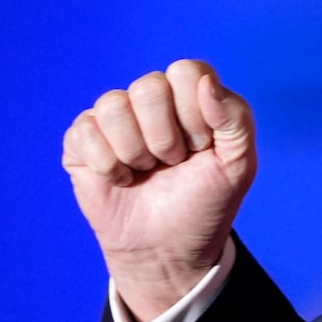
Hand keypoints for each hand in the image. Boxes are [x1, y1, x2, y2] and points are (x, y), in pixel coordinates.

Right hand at [62, 59, 255, 321]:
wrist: (170, 249)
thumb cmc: (206, 202)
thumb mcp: (238, 164)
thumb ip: (236, 117)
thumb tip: (205, 82)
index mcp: (191, 94)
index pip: (186, 71)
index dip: (194, 114)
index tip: (202, 146)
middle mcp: (152, 99)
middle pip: (148, 87)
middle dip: (165, 138)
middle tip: (172, 163)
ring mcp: (114, 118)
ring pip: (113, 106)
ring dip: (135, 152)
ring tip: (146, 171)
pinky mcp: (82, 141)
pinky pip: (85, 131)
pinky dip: (108, 166)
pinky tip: (121, 180)